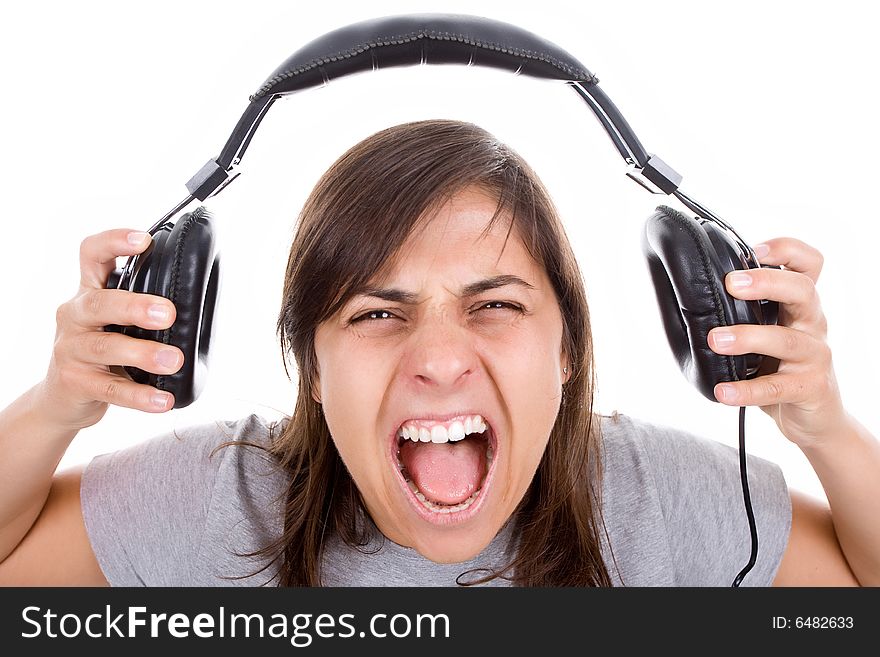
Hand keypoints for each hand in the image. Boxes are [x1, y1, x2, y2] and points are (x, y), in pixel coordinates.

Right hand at [37, 229, 182, 430]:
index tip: (144, 240)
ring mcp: (70, 349)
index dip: (114, 242)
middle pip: (99, 302)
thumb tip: (204, 300)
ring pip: (105, 346)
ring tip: (174, 360)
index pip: (91, 255)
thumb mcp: (117, 323)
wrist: (62, 399)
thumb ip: (146, 308)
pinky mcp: (74, 382)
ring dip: (142, 353)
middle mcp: (74, 315)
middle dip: (135, 306)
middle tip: (169, 313)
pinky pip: (110, 389)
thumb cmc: (104, 352)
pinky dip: (139, 396)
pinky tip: (164, 400)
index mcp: (88, 292)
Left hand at [707, 238, 847, 448]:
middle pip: (803, 290)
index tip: (755, 248)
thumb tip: (684, 297)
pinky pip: (777, 387)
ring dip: (748, 337)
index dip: (787, 249)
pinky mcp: (811, 387)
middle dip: (766, 282)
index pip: (809, 264)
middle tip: (730, 283)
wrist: (814, 417)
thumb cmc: (779, 367)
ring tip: (716, 340)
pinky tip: (723, 391)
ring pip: (787, 339)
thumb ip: (741, 314)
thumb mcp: (765, 333)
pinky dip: (748, 390)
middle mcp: (812, 323)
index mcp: (799, 304)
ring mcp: (815, 355)